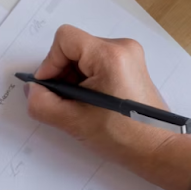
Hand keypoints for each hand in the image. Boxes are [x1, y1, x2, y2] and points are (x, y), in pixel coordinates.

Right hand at [27, 24, 170, 161]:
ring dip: (75, 79)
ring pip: (85, 57)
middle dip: (63, 74)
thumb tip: (33, 90)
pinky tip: (92, 103)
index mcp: (110, 56)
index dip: (50, 63)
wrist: (157, 149)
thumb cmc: (124, 137)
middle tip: (65, 102)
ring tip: (81, 106)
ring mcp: (129, 56)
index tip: (50, 88)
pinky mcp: (131, 66)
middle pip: (75, 48)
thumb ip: (43, 103)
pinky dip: (88, 81)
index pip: (65, 39)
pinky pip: (98, 64)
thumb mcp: (73, 121)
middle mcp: (122, 48)